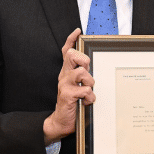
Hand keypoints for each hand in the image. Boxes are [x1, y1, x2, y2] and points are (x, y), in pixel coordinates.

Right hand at [43, 29, 94, 143]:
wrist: (61, 121)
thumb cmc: (73, 103)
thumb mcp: (78, 86)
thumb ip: (84, 76)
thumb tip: (92, 66)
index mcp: (67, 72)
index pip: (67, 52)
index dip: (71, 40)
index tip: (77, 32)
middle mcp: (64, 76)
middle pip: (73, 56)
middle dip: (84, 60)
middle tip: (87, 71)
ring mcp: (64, 85)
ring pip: (81, 72)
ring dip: (90, 82)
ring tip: (89, 91)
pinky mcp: (67, 95)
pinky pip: (84, 90)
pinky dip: (90, 96)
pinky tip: (87, 101)